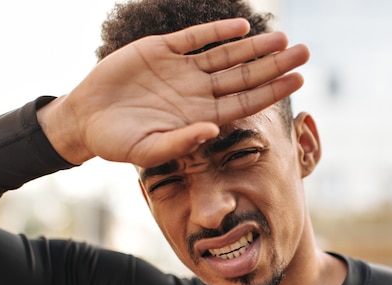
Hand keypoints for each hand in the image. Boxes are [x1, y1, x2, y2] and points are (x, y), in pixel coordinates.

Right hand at [38, 18, 309, 166]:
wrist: (86, 119)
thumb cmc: (117, 142)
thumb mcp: (147, 150)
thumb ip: (180, 142)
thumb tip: (212, 131)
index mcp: (200, 115)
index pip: (245, 102)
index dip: (272, 90)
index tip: (298, 80)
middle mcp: (198, 91)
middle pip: (245, 75)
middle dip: (274, 64)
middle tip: (305, 52)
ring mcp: (181, 70)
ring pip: (226, 55)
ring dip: (254, 47)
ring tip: (283, 39)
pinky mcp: (161, 50)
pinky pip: (194, 39)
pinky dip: (216, 32)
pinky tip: (240, 27)